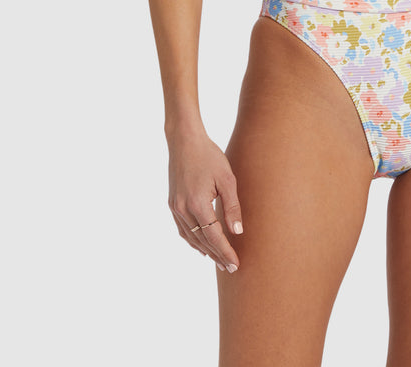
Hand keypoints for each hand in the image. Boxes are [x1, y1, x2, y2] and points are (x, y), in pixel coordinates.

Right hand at [167, 130, 243, 271]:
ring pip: (190, 238)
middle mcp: (183, 210)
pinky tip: (200, 246)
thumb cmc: (209, 156)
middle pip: (202, 241)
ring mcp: (175, 208)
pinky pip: (182, 229)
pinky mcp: (172, 204)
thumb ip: (232, 207)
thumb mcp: (227, 179)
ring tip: (218, 260)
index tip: (236, 264)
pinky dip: (192, 240)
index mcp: (198, 204)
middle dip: (217, 255)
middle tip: (231, 268)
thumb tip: (237, 232)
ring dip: (205, 250)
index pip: (214, 237)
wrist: (184, 141)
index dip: (225, 252)